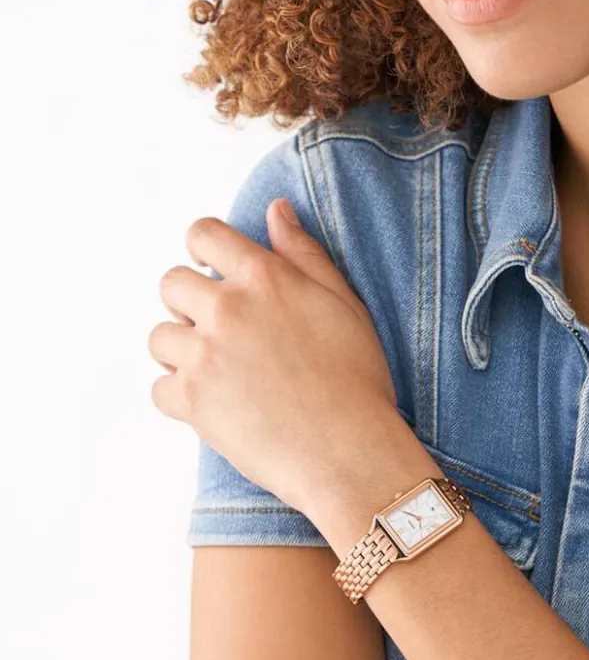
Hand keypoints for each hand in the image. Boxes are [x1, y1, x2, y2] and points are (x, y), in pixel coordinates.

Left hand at [149, 197, 399, 511]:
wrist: (350, 450)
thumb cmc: (357, 379)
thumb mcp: (344, 304)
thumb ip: (304, 254)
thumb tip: (275, 209)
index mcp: (265, 278)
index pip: (204, 234)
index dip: (203, 248)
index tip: (212, 269)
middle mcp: (228, 309)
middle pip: (170, 284)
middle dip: (188, 302)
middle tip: (221, 330)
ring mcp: (205, 355)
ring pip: (160, 338)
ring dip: (182, 351)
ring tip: (220, 372)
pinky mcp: (192, 402)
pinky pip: (161, 389)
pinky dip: (182, 397)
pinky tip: (217, 405)